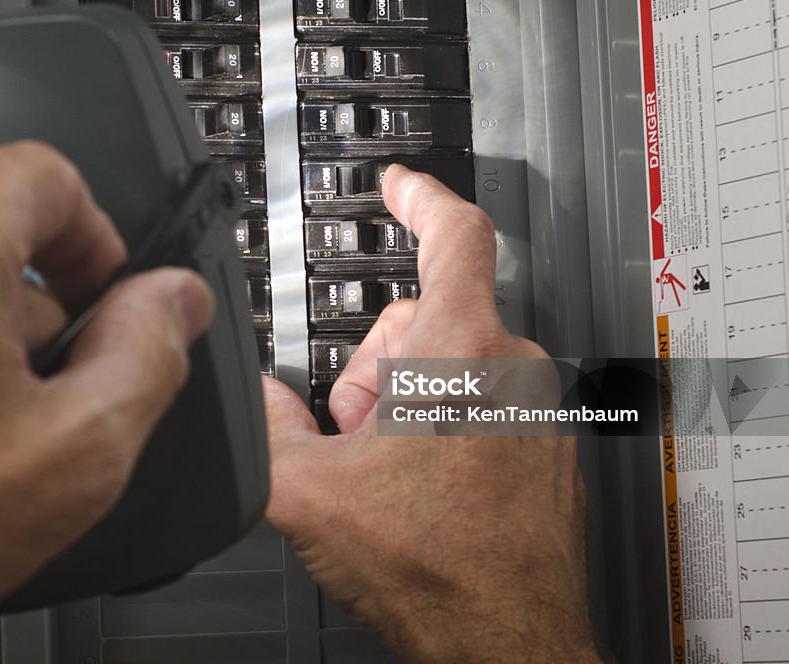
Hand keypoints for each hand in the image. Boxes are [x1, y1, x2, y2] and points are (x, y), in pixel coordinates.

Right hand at [265, 165, 600, 662]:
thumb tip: (258, 399)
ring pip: (450, 359)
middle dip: (375, 365)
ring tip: (393, 469)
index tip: (401, 183)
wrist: (508, 641)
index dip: (420, 196)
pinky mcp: (545, 439)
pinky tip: (424, 481)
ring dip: (406, 397)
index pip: (455, 234)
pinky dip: (443, 419)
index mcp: (463, 354)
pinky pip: (482, 396)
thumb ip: (267, 427)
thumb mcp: (311, 495)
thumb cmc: (440, 572)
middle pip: (425, 316)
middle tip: (359, 433)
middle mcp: (513, 367)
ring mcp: (536, 405)